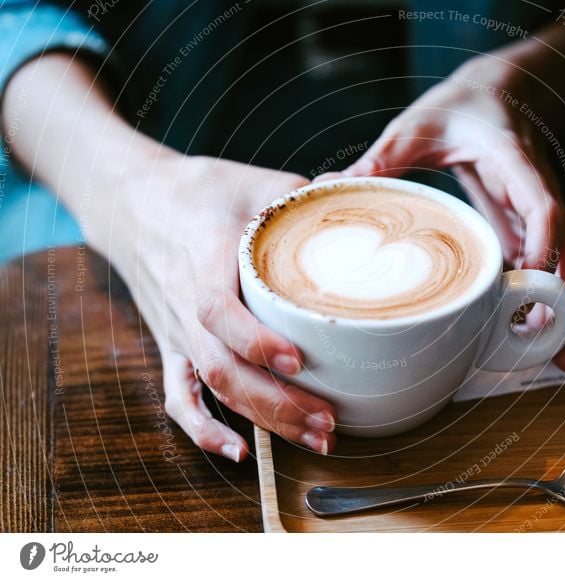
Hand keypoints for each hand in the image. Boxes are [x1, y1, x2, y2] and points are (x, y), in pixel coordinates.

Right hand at [93, 155, 336, 459]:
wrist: (133, 202)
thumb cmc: (200, 190)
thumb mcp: (252, 181)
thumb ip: (301, 195)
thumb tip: (360, 193)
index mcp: (204, 258)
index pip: (217, 310)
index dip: (254, 340)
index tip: (298, 359)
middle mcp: (184, 303)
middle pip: (221, 367)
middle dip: (276, 401)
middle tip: (329, 420)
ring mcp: (175, 330)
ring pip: (210, 388)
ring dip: (260, 419)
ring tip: (313, 438)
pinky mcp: (171, 344)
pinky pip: (178, 396)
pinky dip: (202, 429)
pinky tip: (237, 451)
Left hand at [337, 57, 564, 369]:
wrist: (494, 94)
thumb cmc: (458, 108)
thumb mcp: (416, 127)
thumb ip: (382, 157)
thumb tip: (333, 186)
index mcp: (513, 163)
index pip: (540, 205)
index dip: (543, 244)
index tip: (532, 279)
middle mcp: (534, 191)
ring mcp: (534, 210)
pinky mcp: (524, 224)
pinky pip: (546, 262)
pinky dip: (551, 296)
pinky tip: (546, 332)